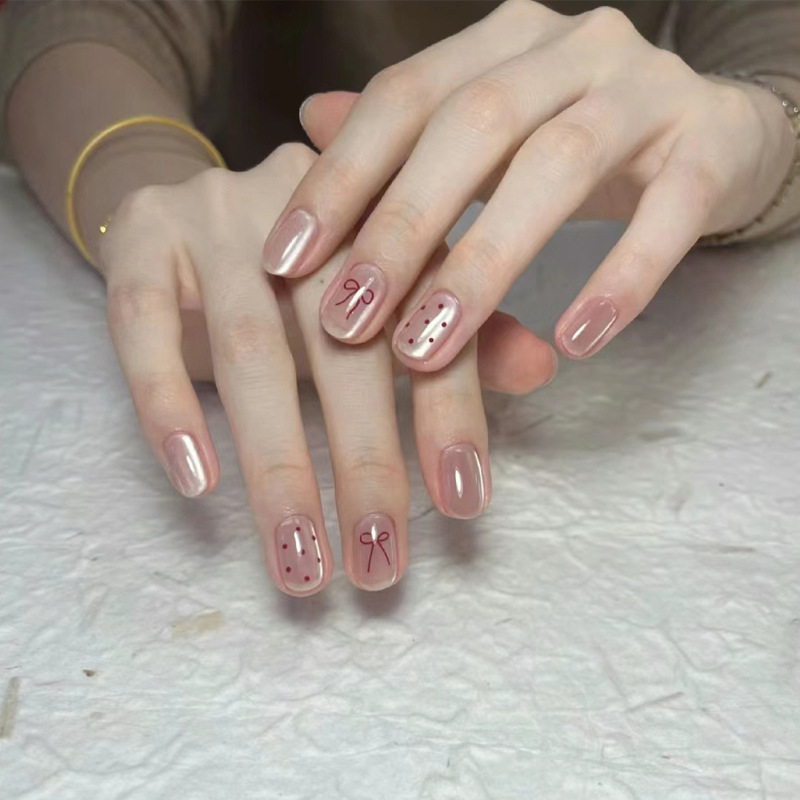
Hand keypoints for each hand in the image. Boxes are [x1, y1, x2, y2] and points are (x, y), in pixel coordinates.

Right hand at [98, 142, 554, 595]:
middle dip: (366, 461)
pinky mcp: (141, 236)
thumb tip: (542, 370)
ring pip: (250, 348)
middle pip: (342, 344)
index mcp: (384, 219)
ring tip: (299, 561)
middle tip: (378, 561)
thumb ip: (459, 336)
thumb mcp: (380, 304)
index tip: (464, 506)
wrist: (186, 209)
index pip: (427, 321)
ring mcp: (216, 214)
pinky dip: (169, 402)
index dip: (450, 413)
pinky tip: (196, 481)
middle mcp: (310, 209)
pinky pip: (143, 322)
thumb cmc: (302, 274)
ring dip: (279, 467)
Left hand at [263, 0, 795, 368]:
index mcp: (502, 43)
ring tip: (428, 349)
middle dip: (400, 229)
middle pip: (473, 127)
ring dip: (484, 265)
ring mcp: (648, 91)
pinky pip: (669, 214)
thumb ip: (408, 134)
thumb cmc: (578, 144)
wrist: (712, 132)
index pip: (405, 98)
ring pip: (558, 165)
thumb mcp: (487, 136)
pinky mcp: (710, 148)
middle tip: (345, 322)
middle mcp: (572, 49)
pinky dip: (619, 280)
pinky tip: (573, 340)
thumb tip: (313, 121)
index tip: (284, 261)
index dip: (340, 178)